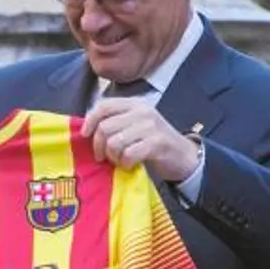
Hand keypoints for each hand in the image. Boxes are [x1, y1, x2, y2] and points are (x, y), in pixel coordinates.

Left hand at [83, 98, 199, 182]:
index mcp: (134, 104)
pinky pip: (129, 154)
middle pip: (105, 127)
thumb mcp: (135, 126)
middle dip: (99, 146)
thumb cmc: (153, 143)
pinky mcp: (157, 143)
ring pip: (114, 142)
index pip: (104, 106)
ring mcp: (150, 127)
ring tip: (120, 160)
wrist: (184, 156)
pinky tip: (130, 164)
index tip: (85, 135)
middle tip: (103, 157)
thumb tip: (86, 129)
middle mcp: (142, 111)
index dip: (90, 121)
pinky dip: (126, 163)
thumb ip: (115, 122)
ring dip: (113, 157)